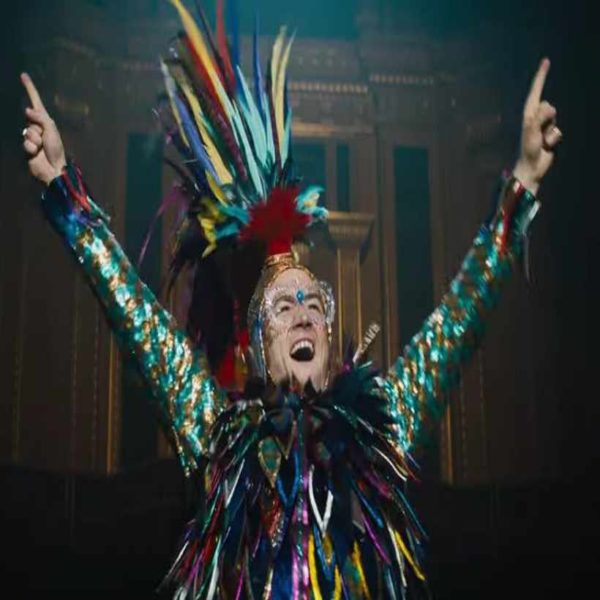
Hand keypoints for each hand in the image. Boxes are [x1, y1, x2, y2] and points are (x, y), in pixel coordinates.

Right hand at [21, 72, 66, 185]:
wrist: (54, 168)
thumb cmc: (56, 149)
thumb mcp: (51, 130)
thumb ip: (41, 118)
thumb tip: (27, 109)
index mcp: (45, 121)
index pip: (36, 102)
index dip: (30, 89)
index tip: (23, 75)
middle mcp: (37, 126)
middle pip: (30, 119)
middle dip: (38, 129)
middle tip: (45, 140)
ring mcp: (31, 137)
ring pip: (27, 131)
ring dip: (35, 140)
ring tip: (42, 148)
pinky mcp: (26, 147)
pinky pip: (25, 142)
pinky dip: (31, 148)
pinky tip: (36, 154)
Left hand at [513, 58, 561, 195]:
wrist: (532, 167)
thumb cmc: (528, 149)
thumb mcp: (531, 131)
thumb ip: (539, 118)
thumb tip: (550, 108)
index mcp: (528, 114)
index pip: (535, 91)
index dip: (541, 76)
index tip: (546, 61)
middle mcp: (535, 118)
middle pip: (549, 106)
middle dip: (547, 118)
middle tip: (538, 133)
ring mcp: (543, 126)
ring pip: (555, 119)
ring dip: (550, 132)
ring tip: (541, 142)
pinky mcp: (550, 135)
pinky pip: (558, 131)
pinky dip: (554, 139)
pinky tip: (547, 147)